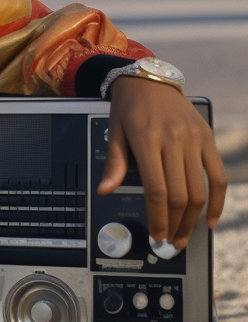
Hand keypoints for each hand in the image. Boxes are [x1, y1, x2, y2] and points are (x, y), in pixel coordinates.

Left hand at [97, 78, 226, 249]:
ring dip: (193, 218)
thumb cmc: (128, 107)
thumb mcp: (114, 131)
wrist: (149, 79)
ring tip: (184, 235)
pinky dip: (216, 201)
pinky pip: (217, 176)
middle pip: (179, 195)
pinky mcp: (207, 139)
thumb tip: (104, 190)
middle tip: (170, 242)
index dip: (157, 217)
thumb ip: (114, 163)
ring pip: (199, 190)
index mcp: (147, 139)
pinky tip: (209, 219)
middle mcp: (173, 140)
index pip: (156, 189)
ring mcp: (193, 140)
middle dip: (174, 224)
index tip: (156, 235)